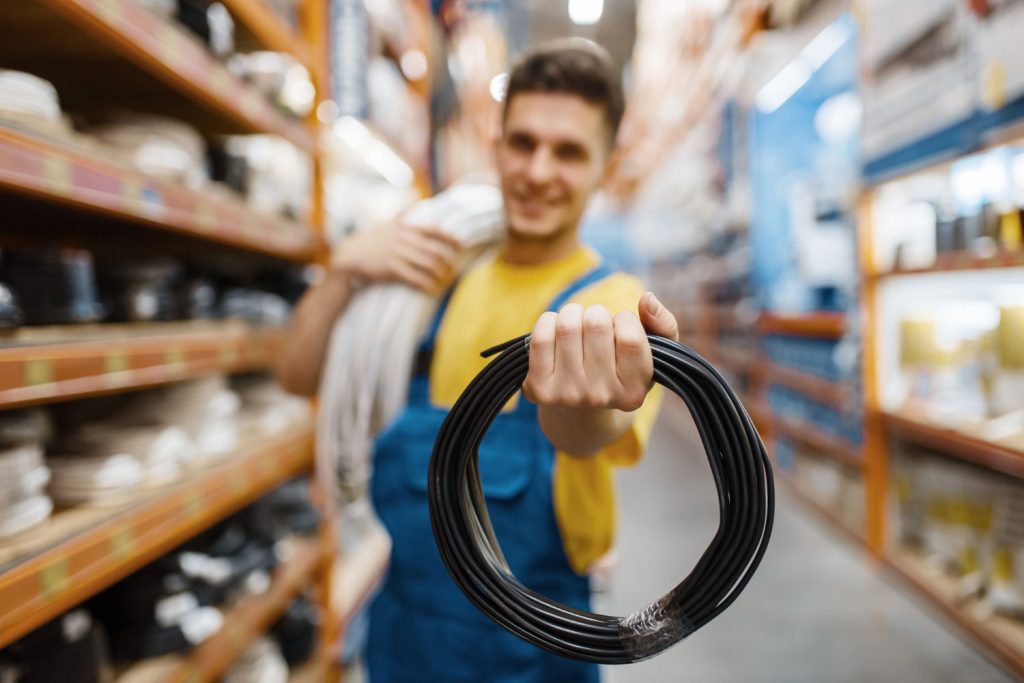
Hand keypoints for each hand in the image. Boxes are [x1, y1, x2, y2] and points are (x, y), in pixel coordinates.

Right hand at [331, 215, 463, 293]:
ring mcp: (398, 253)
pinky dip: (427, 285)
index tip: (463, 246)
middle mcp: (404, 238)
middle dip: (448, 262)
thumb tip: (421, 202)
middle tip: (453, 270)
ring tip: (445, 281)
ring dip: (441, 274)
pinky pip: (416, 278)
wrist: (350, 255)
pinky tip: (433, 290)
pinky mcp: (392, 268)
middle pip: (436, 250)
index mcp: (406, 227)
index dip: (451, 238)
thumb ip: (405, 214)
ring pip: (429, 264)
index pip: (435, 230)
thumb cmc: (374, 240)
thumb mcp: (389, 223)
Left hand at [522, 292, 678, 411]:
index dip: (625, 320)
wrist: (580, 409)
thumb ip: (663, 325)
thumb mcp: (653, 353)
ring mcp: (568, 394)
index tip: (622, 327)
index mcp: (633, 391)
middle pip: (596, 324)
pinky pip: (540, 337)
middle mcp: (601, 397)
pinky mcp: (539, 389)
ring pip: (567, 325)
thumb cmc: (620, 370)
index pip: (630, 336)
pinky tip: (556, 331)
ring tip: (577, 327)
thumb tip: (647, 299)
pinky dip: (548, 321)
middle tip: (596, 327)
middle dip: (597, 314)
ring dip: (573, 314)